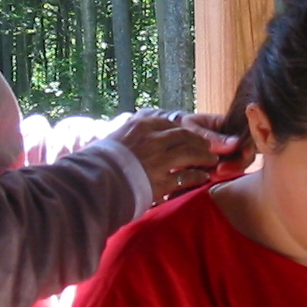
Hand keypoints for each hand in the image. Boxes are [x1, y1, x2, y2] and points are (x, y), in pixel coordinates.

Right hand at [113, 111, 238, 204]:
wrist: (94, 183)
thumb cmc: (101, 161)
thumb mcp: (116, 137)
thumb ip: (133, 132)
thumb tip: (142, 127)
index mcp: (141, 127)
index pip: (171, 123)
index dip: (186, 129)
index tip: (194, 134)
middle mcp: (152, 140)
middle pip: (185, 136)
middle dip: (202, 140)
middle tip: (212, 145)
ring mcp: (158, 161)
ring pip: (190, 153)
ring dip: (204, 156)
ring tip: (213, 160)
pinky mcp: (161, 182)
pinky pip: (186, 177)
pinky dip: (197, 176)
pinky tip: (203, 177)